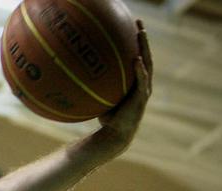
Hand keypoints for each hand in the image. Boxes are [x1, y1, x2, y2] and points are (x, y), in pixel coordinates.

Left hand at [96, 20, 152, 151]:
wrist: (115, 135)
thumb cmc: (107, 117)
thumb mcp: (101, 98)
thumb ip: (96, 85)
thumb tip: (75, 74)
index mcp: (135, 82)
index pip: (137, 57)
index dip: (136, 43)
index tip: (131, 27)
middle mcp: (142, 83)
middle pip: (145, 56)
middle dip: (143, 39)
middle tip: (139, 23)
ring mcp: (144, 90)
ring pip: (147, 64)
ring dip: (144, 48)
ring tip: (141, 34)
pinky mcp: (141, 99)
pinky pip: (141, 81)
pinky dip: (140, 70)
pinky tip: (136, 60)